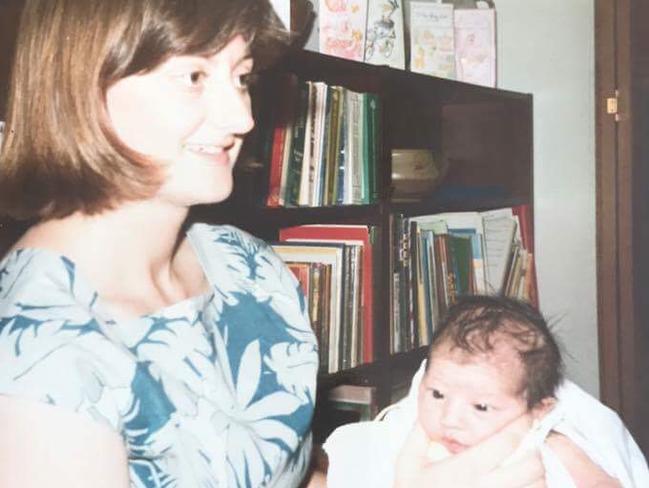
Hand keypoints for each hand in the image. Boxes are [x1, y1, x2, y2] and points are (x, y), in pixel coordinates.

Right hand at [394, 414, 544, 487]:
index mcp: (464, 469)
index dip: (522, 424)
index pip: (505, 441)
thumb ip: (418, 435)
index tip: (528, 414)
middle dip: (537, 450)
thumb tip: (427, 415)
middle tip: (533, 441)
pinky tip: (526, 484)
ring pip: (535, 487)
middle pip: (530, 465)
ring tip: (532, 465)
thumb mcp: (408, 463)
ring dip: (539, 474)